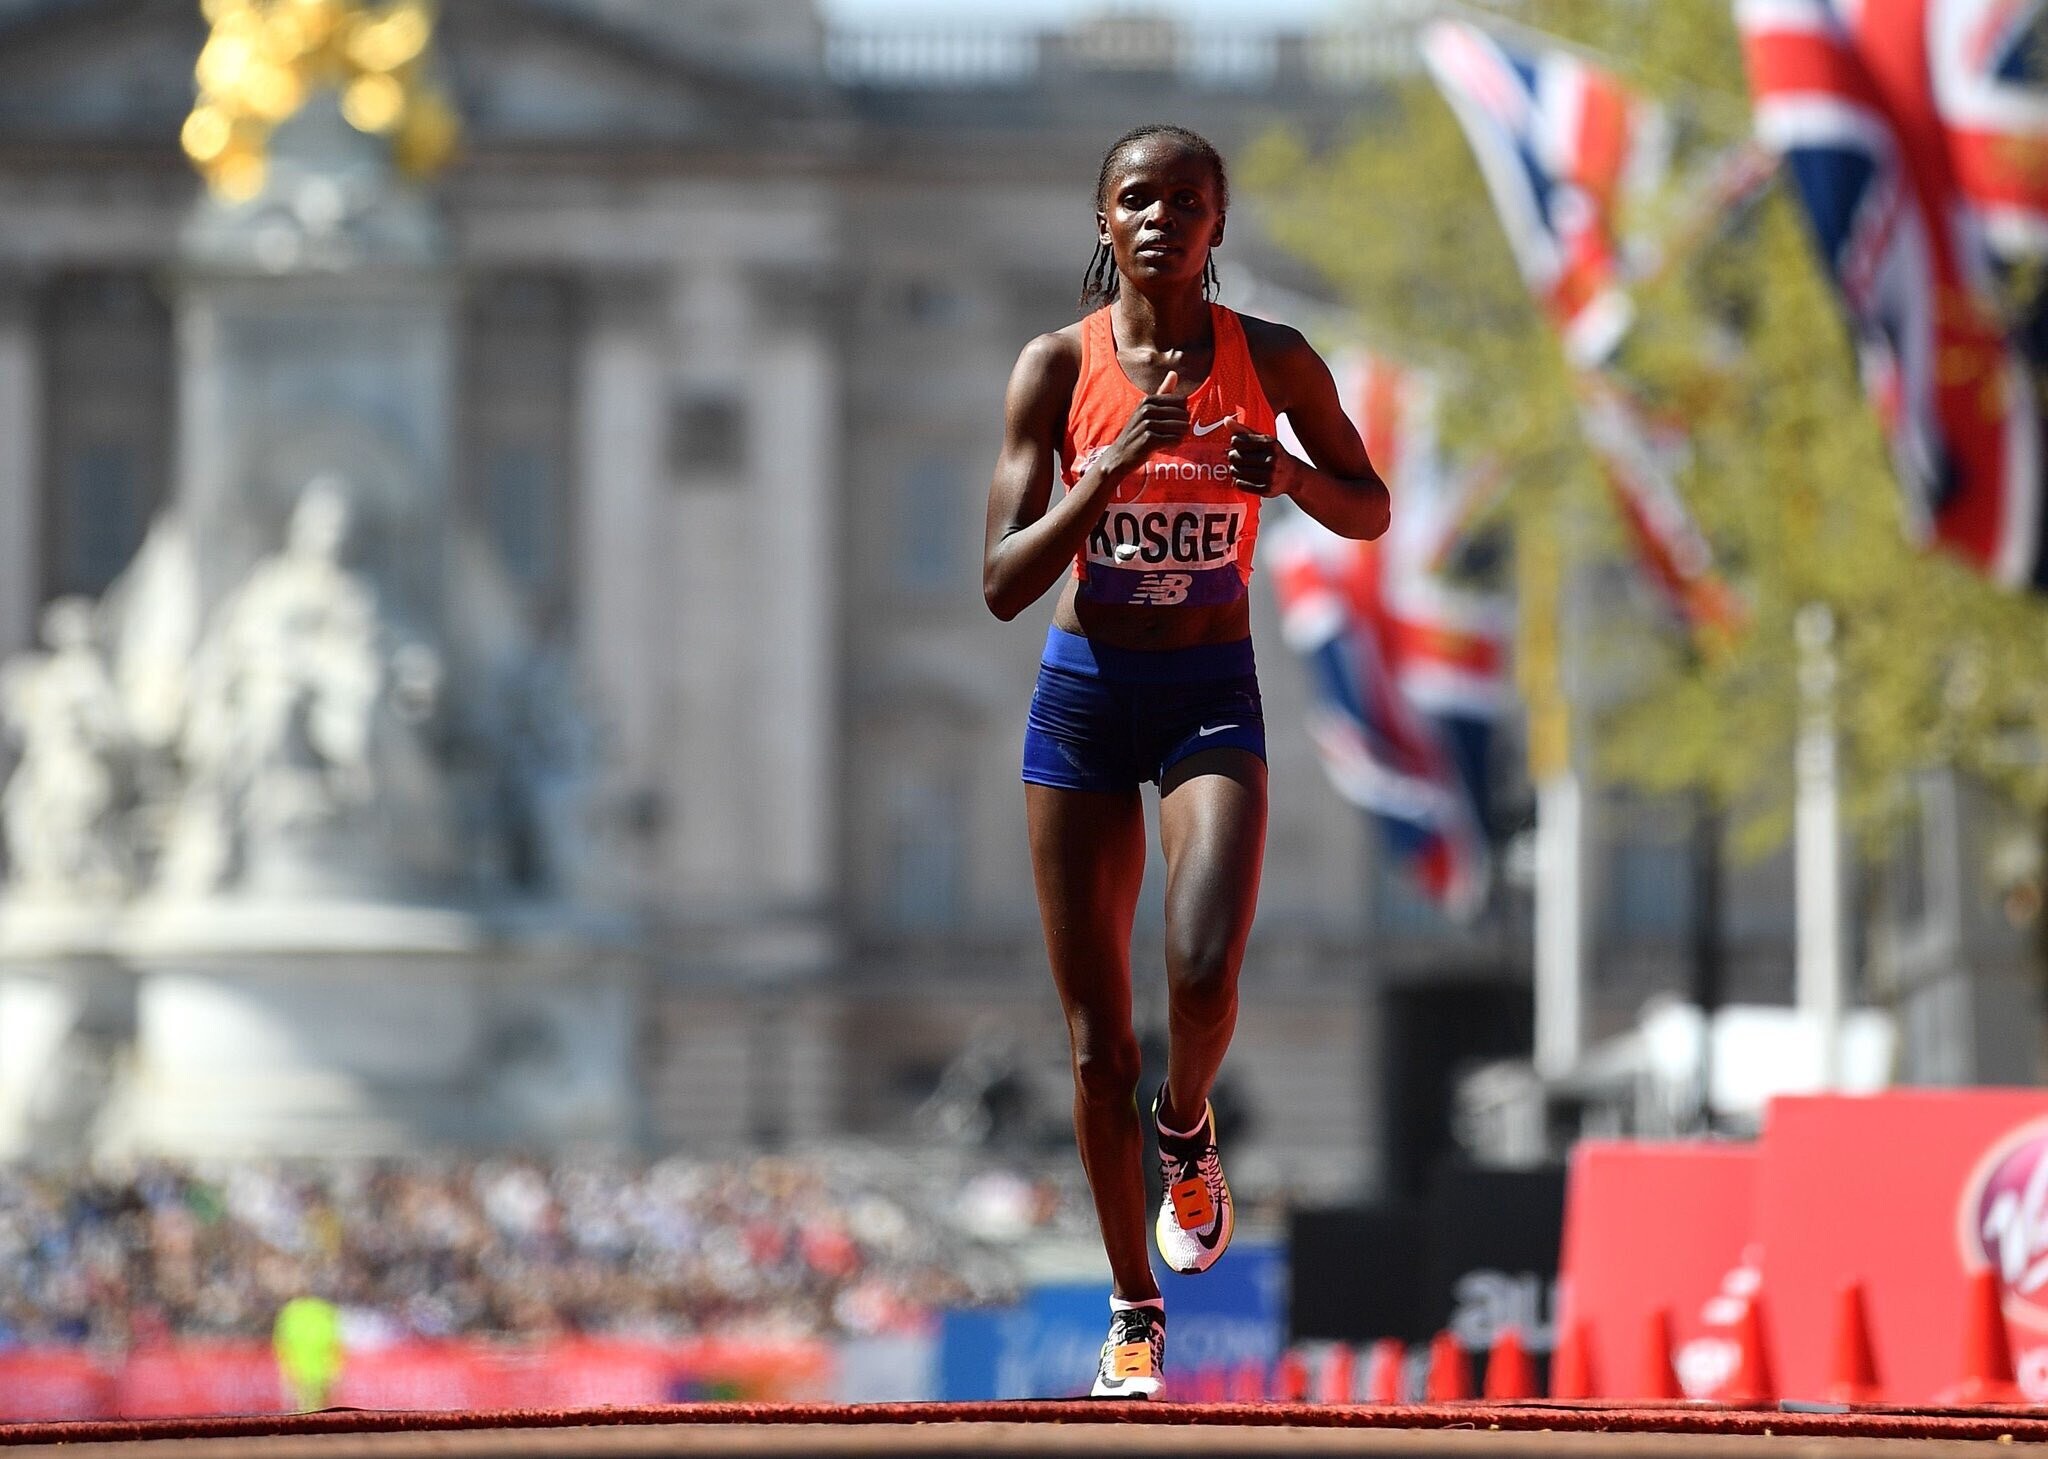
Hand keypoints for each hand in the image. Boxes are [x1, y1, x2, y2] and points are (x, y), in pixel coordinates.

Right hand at [1097, 369, 1188, 483]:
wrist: (1119, 456)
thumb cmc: (1137, 432)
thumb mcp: (1147, 410)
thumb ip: (1162, 392)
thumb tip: (1174, 373)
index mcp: (1148, 400)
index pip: (1182, 401)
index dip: (1180, 414)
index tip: (1168, 422)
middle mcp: (1147, 409)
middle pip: (1184, 414)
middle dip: (1181, 427)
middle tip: (1166, 434)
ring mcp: (1147, 424)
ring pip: (1182, 428)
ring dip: (1178, 437)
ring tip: (1164, 441)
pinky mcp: (1149, 439)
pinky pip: (1176, 440)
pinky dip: (1173, 446)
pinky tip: (1162, 447)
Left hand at [1228, 412, 1287, 496]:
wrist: (1293, 476)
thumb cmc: (1275, 455)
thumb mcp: (1265, 440)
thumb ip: (1245, 431)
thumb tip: (1226, 420)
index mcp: (1271, 444)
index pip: (1239, 441)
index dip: (1234, 443)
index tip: (1237, 444)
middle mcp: (1271, 460)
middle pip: (1236, 457)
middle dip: (1232, 456)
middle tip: (1236, 457)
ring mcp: (1269, 476)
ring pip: (1236, 471)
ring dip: (1234, 469)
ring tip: (1239, 467)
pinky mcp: (1266, 489)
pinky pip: (1241, 484)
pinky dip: (1239, 480)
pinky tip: (1244, 477)